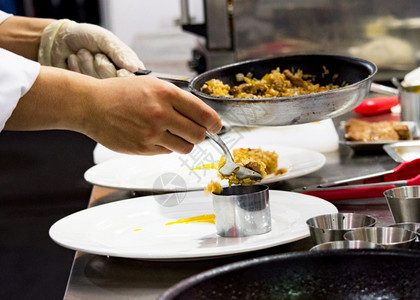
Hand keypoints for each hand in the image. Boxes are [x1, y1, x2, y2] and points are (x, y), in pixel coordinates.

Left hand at [38, 19, 143, 77]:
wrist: (61, 39)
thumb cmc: (87, 36)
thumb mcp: (105, 39)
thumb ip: (120, 53)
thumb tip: (134, 69)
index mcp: (127, 67)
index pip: (132, 81)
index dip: (123, 76)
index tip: (116, 69)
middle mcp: (116, 78)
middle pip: (113, 83)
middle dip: (101, 65)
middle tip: (96, 54)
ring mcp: (100, 85)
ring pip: (97, 83)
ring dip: (86, 63)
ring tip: (82, 53)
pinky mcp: (85, 89)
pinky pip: (82, 84)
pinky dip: (76, 67)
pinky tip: (74, 60)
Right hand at [84, 75, 222, 154]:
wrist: (92, 105)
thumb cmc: (121, 93)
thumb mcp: (151, 83)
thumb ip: (176, 96)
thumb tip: (199, 112)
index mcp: (166, 94)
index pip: (203, 113)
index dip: (214, 122)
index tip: (216, 125)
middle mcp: (161, 114)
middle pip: (199, 134)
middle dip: (201, 134)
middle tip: (195, 130)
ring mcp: (151, 134)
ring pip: (186, 147)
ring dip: (185, 142)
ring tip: (174, 133)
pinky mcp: (143, 149)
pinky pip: (167, 152)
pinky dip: (166, 146)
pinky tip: (155, 136)